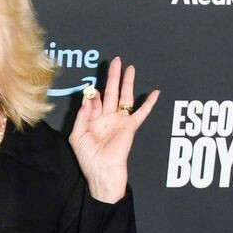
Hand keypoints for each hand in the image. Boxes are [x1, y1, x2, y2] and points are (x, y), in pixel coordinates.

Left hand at [70, 57, 159, 203]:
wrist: (102, 171)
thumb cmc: (88, 158)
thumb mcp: (77, 136)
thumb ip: (82, 115)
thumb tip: (89, 97)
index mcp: (93, 120)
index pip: (94, 100)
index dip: (92, 95)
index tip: (91, 91)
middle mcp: (107, 118)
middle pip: (111, 92)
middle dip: (113, 77)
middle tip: (115, 61)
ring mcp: (119, 121)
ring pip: (124, 97)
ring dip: (127, 82)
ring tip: (129, 68)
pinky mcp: (130, 126)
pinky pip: (142, 112)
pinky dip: (149, 103)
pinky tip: (155, 92)